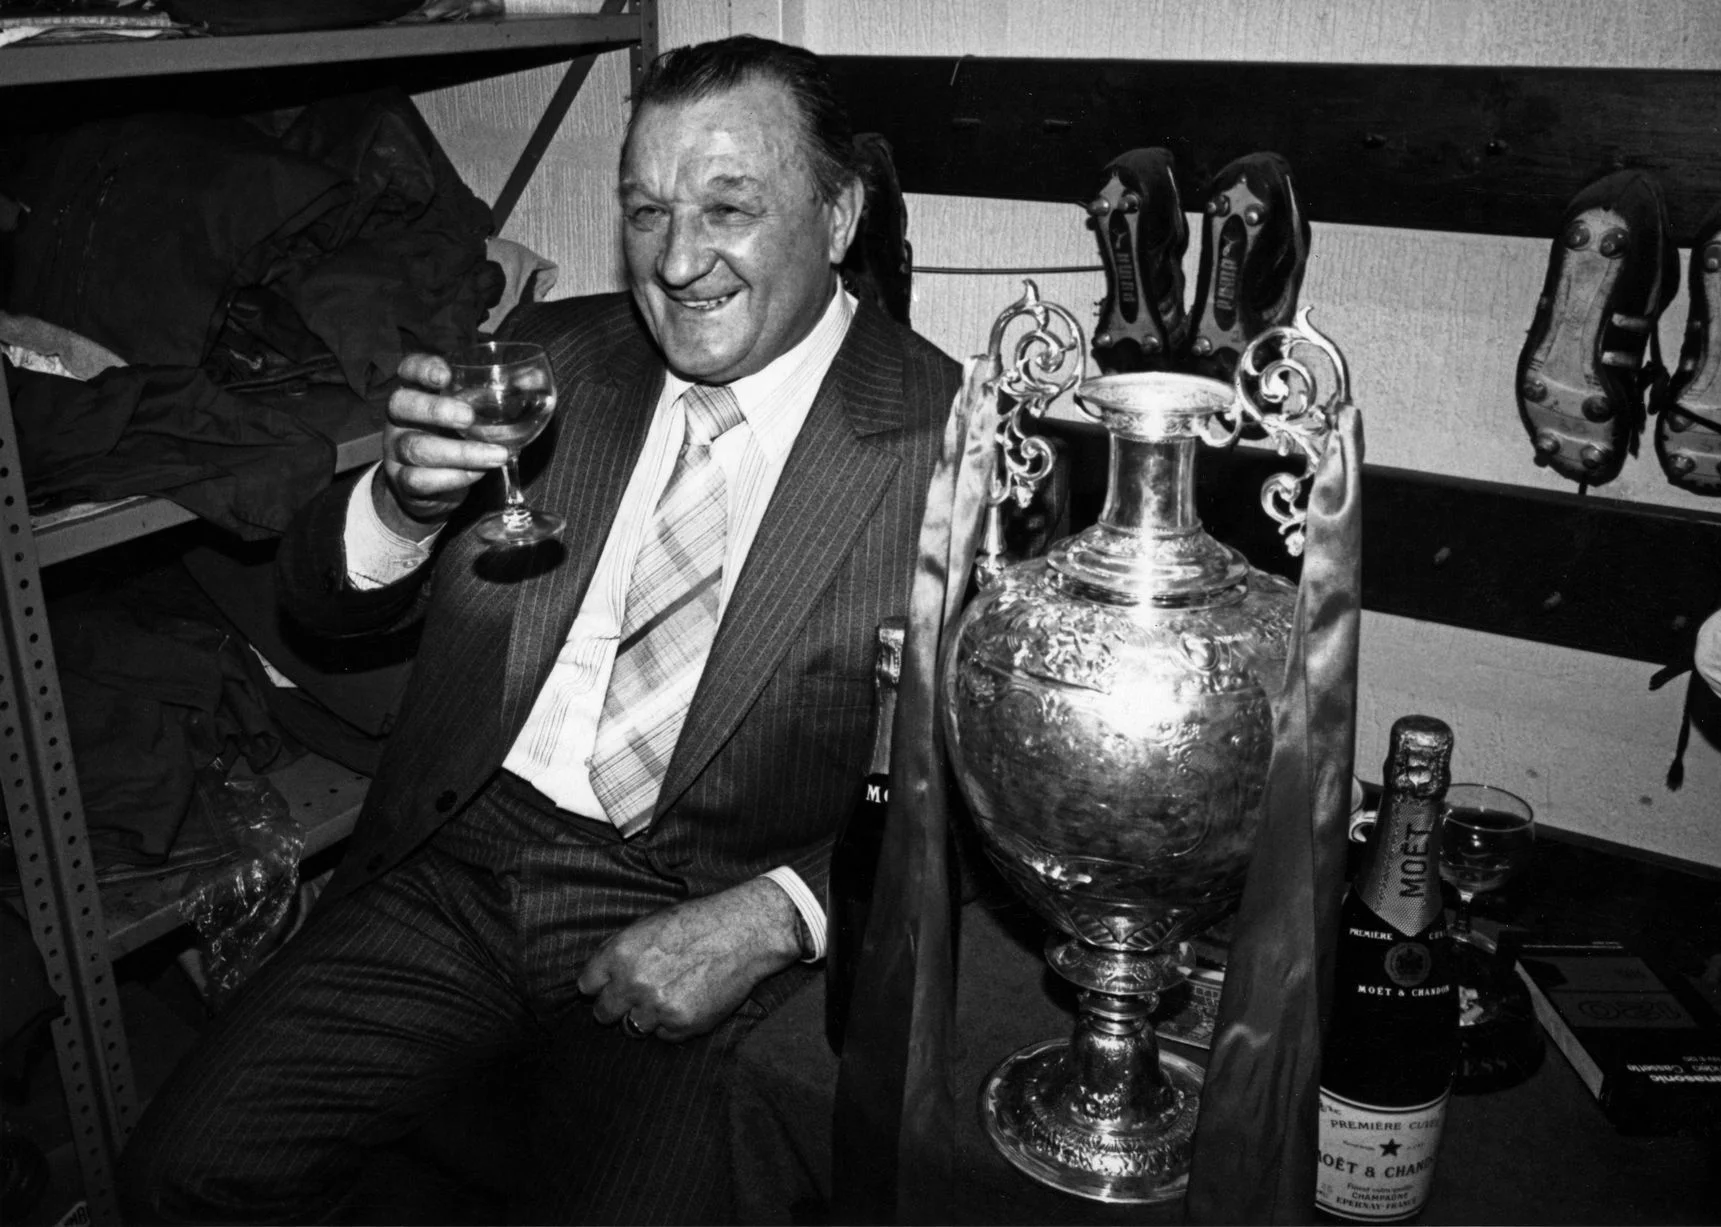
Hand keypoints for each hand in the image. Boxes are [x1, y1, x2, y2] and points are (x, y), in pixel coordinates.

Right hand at [373, 353, 511, 539]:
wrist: (428, 490)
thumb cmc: (454, 440)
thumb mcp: (467, 416)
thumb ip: (490, 398)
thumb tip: (534, 379)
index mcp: (417, 393)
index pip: (408, 370)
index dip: (422, 368)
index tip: (445, 374)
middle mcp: (399, 419)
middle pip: (401, 404)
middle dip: (435, 409)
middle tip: (469, 417)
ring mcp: (395, 451)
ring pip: (416, 447)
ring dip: (460, 452)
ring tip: (497, 455)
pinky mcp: (402, 482)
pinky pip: (420, 480)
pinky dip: (454, 477)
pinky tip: (478, 474)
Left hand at [577, 877, 803, 1041]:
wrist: (744, 933)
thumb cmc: (697, 922)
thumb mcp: (649, 924)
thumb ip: (619, 950)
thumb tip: (597, 976)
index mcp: (620, 953)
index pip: (587, 986)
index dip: (600, 986)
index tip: (610, 985)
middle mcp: (633, 983)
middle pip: (603, 1013)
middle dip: (617, 1006)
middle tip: (638, 995)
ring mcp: (657, 1007)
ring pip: (632, 1028)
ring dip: (645, 1016)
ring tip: (668, 995)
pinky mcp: (682, 1025)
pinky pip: (663, 1035)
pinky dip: (672, 1024)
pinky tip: (688, 1000)